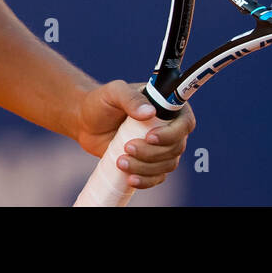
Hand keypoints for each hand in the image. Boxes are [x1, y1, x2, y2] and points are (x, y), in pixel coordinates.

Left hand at [74, 80, 195, 190]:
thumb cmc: (101, 102)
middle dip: (152, 152)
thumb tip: (149, 112)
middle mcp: (168, 127)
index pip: (185, 122)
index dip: (172, 133)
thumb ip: (130, 98)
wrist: (86, 122)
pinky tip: (130, 178)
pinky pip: (157, 177)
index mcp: (167, 106)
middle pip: (176, 147)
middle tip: (127, 147)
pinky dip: (146, 180)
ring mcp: (160, 147)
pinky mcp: (149, 163)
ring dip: (146, 167)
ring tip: (121, 161)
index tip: (149, 137)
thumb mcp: (113, 92)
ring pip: (167, 164)